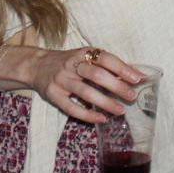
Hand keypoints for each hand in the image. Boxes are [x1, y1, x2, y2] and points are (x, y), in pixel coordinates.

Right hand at [26, 46, 141, 123]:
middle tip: (131, 97)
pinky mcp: (53, 95)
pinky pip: (71, 107)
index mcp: (82, 53)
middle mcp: (71, 65)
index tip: (137, 78)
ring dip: (105, 102)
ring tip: (120, 110)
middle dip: (116, 86)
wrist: (36, 65)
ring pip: (85, 92)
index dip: (122, 68)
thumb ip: (106, 66)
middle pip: (96, 75)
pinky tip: (101, 119)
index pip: (105, 58)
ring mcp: (61, 80)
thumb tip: (136, 75)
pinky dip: (87, 115)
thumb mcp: (85, 58)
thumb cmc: (68, 63)